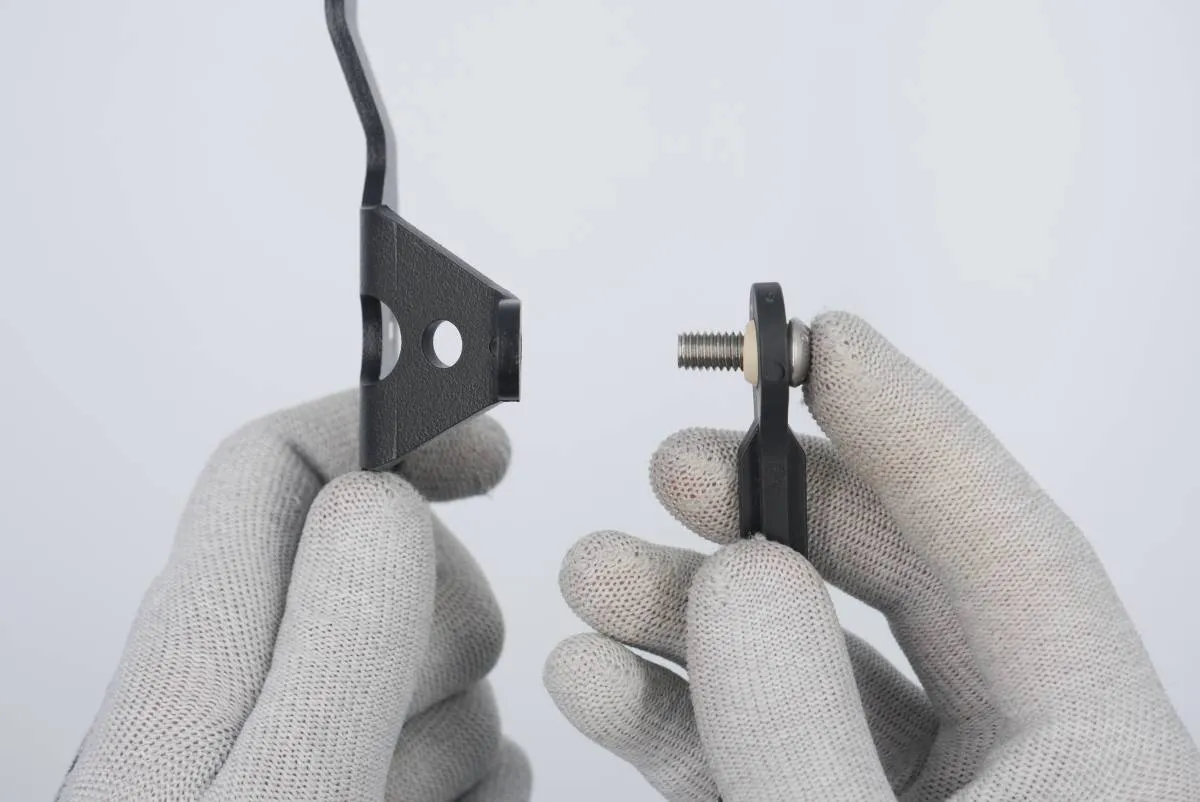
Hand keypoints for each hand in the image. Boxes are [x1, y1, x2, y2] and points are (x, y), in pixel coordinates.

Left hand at [57, 391, 529, 801]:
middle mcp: (239, 676)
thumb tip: (382, 494)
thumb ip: (338, 635)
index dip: (388, 427)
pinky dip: (467, 776)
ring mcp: (289, 735)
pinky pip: (450, 743)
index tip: (483, 449)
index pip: (281, 460)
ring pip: (429, 661)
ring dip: (451, 726)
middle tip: (410, 713)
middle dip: (441, 623)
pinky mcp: (332, 786)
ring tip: (398, 797)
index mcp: (206, 645)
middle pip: (382, 560)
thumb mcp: (285, 788)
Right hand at [546, 312, 1199, 800]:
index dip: (911, 426)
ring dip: (689, 612)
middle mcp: (1019, 767)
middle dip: (769, 512)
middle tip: (682, 467)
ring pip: (810, 664)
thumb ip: (804, 729)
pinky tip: (599, 677)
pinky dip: (672, 709)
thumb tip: (739, 581)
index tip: (825, 343)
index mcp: (1097, 760)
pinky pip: (758, 745)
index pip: (1008, 545)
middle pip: (896, 584)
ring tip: (598, 572)